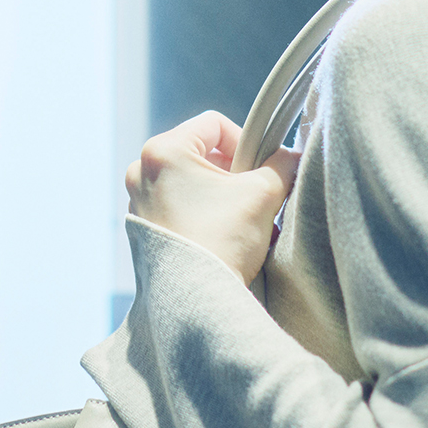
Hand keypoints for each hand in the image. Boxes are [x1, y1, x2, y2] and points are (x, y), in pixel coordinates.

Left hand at [125, 110, 301, 285]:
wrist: (195, 301)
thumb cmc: (222, 241)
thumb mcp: (263, 193)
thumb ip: (281, 164)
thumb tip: (290, 156)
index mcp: (163, 151)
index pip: (215, 125)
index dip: (247, 142)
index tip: (261, 170)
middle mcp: (141, 172)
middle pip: (201, 154)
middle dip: (235, 173)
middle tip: (255, 198)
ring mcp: (138, 202)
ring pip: (191, 183)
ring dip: (222, 196)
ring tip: (243, 222)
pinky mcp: (142, 229)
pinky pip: (179, 207)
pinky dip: (204, 215)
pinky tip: (225, 238)